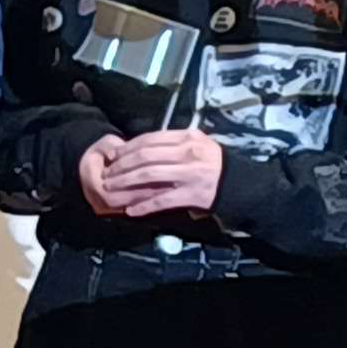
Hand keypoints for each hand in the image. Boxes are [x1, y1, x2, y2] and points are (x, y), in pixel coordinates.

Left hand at [90, 128, 226, 220]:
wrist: (239, 184)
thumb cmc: (213, 163)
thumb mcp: (197, 144)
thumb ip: (174, 142)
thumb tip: (142, 146)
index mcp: (187, 138)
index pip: (150, 139)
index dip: (128, 148)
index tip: (113, 156)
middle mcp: (188, 153)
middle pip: (145, 156)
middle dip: (122, 165)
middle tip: (107, 174)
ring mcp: (190, 174)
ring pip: (149, 175)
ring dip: (126, 182)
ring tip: (112, 189)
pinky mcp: (192, 195)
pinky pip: (162, 199)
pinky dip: (144, 205)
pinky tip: (131, 209)